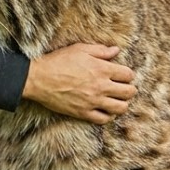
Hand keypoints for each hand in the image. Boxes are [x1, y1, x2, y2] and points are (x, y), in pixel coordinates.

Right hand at [21, 43, 136, 123]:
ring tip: (116, 100)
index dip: (128, 75)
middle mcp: (101, 86)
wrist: (39, 79)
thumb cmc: (58, 61)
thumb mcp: (80, 49)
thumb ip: (100, 50)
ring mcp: (93, 101)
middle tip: (123, 88)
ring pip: (120, 108)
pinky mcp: (83, 113)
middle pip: (128, 93)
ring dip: (122, 104)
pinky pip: (104, 119)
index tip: (122, 75)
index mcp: (102, 69)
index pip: (128, 75)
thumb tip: (116, 50)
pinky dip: (108, 116)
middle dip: (129, 90)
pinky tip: (105, 110)